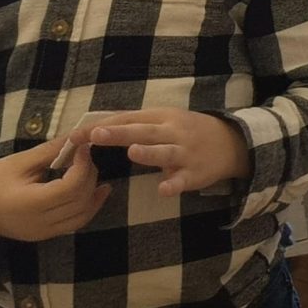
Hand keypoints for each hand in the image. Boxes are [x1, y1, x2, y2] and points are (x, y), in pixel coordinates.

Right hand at [0, 133, 107, 240]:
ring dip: (93, 193)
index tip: (83, 148)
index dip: (83, 166)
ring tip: (91, 171)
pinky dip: (88, 207)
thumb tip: (78, 137)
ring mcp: (42, 233)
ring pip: (82, 216)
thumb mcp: (19, 162)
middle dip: (89, 176)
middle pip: (80, 201)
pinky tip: (95, 191)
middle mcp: (39, 223)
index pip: (70, 187)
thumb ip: (50, 152)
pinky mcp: (44, 235)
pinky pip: (74, 223)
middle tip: (85, 157)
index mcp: (30, 203)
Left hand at [84, 110, 252, 198]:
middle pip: (143, 132)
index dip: (102, 126)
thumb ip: (136, 124)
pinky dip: (174, 184)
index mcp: (162, 118)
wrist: (232, 142)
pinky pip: (183, 180)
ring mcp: (185, 153)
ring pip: (165, 152)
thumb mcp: (165, 120)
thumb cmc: (188, 131)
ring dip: (150, 153)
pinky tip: (163, 190)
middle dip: (120, 133)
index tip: (75, 135)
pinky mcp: (195, 173)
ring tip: (133, 153)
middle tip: (96, 135)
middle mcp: (173, 133)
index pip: (128, 120)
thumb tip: (96, 125)